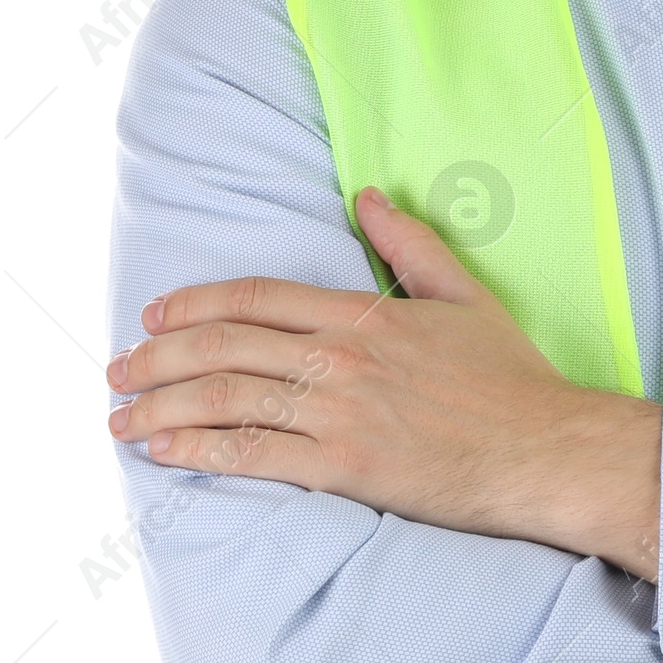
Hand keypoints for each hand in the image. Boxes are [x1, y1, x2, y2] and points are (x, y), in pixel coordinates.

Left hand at [105, 188, 662, 579]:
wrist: (543, 449)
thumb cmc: (509, 377)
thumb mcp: (463, 294)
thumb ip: (409, 243)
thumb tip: (366, 195)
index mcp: (365, 314)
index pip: (257, 297)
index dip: (195, 304)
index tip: (155, 315)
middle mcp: (341, 358)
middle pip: (225, 346)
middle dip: (158, 356)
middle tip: (118, 368)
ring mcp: (339, 413)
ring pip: (227, 399)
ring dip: (162, 405)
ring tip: (122, 416)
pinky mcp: (344, 466)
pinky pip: (253, 454)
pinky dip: (200, 450)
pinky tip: (165, 451)